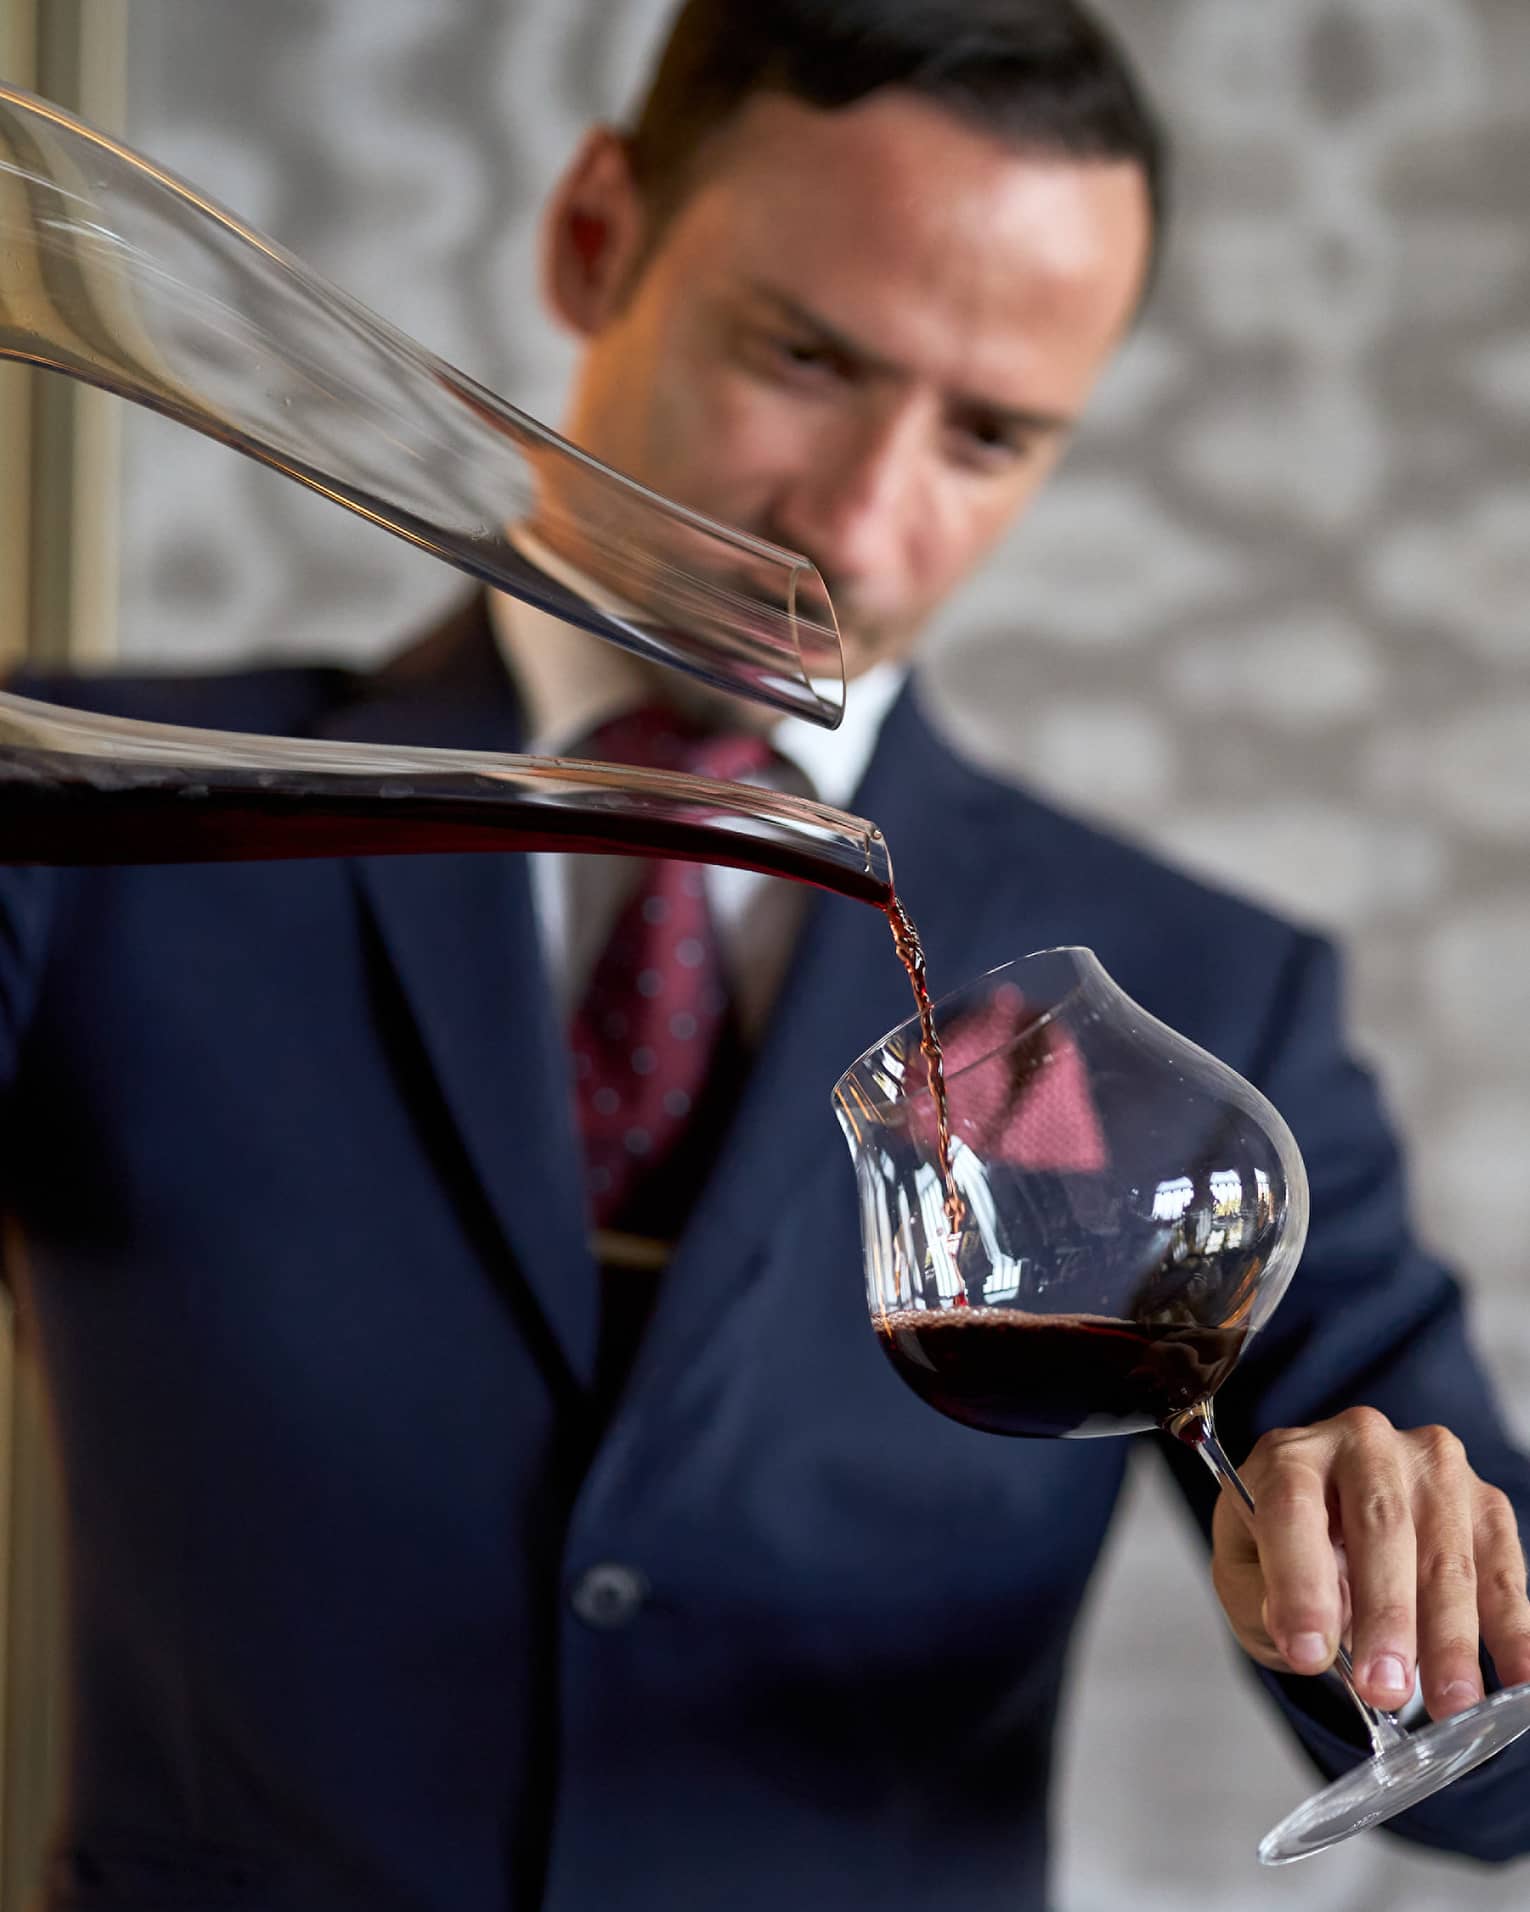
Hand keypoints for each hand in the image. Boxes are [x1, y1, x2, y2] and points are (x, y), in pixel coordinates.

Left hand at [1211, 1407, 1529, 1719]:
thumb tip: (1308, 1638)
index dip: (1301, 1583)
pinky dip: (1512, 1630)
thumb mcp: (1246, 1574)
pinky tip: (1517, 1679)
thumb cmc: (1282, 1550)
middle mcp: (1362, 1443)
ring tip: (1451, 1703)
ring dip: (1451, 1636)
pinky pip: (1502, 1569)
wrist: (1334, 1520)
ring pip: (1447, 1554)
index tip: (1307, 1654)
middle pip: (1381, 1523)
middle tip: (1384, 1688)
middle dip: (1386, 1615)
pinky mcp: (1483, 1501)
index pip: (1292, 1508)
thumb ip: (1264, 1600)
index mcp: (1289, 1456)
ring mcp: (1429, 1466)